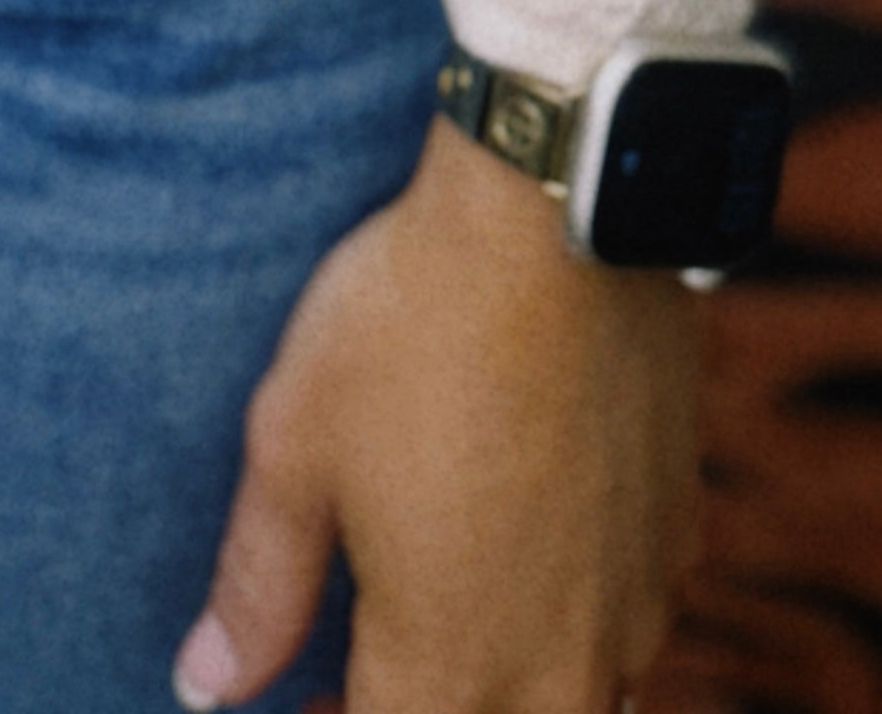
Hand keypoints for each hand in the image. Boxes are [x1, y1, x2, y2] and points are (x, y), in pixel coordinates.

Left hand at [176, 118, 701, 712]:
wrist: (563, 217)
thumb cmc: (411, 325)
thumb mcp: (296, 447)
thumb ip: (259, 589)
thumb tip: (206, 685)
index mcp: (452, 665)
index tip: (291, 699)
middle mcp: (559, 670)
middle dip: (405, 713)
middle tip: (333, 675)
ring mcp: (631, 613)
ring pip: (560, 709)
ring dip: (487, 690)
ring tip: (420, 627)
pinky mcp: (674, 548)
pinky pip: (617, 642)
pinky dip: (555, 635)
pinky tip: (509, 557)